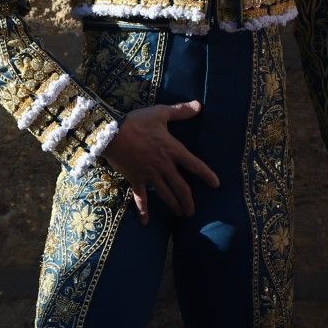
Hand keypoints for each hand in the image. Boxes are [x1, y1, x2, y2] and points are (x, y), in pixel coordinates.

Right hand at [102, 100, 220, 222]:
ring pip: (166, 195)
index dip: (207, 175)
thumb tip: (199, 105)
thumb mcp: (160, 113)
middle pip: (181, 187)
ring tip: (180, 214)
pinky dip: (143, 210)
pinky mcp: (135, 180)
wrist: (111, 133)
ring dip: (174, 205)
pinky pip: (140, 198)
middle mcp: (164, 166)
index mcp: (172, 150)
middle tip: (192, 211)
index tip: (216, 185)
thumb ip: (180, 111)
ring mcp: (150, 175)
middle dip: (188, 201)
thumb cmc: (136, 121)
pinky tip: (145, 222)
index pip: (194, 165)